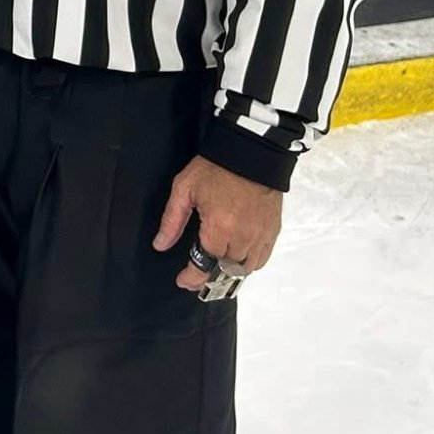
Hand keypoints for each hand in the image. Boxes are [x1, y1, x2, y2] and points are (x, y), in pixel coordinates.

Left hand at [153, 154, 282, 292]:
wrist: (250, 152)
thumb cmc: (216, 167)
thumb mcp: (184, 189)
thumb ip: (172, 221)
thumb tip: (161, 244)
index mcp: (219, 228)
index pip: (205, 266)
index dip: (192, 278)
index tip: (184, 281)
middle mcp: (243, 237)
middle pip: (224, 268)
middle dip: (209, 273)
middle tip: (197, 271)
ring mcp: (260, 236)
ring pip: (245, 268)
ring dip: (229, 269)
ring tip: (216, 264)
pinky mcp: (273, 231)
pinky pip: (261, 259)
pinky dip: (248, 262)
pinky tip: (237, 256)